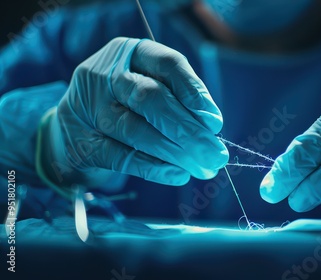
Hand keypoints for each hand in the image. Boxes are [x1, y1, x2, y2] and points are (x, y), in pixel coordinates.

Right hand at [39, 37, 227, 189]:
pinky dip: (154, 168)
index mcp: (129, 53)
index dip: (194, 91)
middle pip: (151, 99)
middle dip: (189, 130)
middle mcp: (104, 75)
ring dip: (176, 153)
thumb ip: (178, 99)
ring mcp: (89, 109)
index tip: (215, 122)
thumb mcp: (148, 85)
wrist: (72, 126)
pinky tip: (178, 174)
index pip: (166, 64)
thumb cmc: (125, 103)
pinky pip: (122, 157)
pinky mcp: (82, 143)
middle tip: (216, 155)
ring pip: (137, 130)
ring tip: (203, 168)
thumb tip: (211, 125)